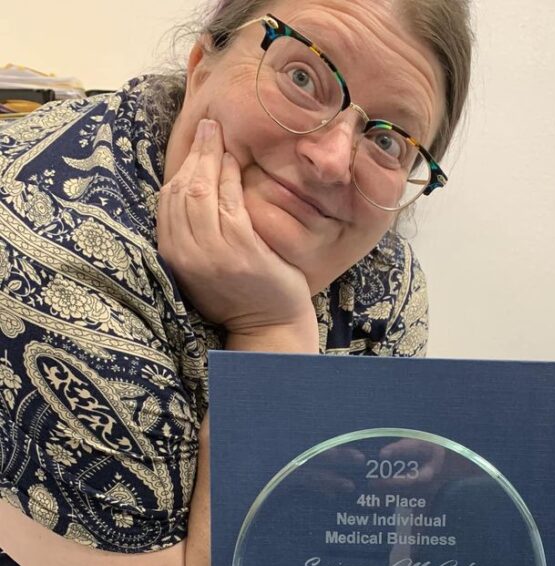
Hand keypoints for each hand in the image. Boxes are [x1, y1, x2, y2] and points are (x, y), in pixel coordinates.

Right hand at [157, 118, 316, 347]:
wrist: (267, 328)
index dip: (178, 167)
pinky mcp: (240, 252)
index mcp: (172, 258)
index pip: (165, 201)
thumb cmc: (239, 295)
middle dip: (193, 154)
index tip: (191, 144)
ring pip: (201, 192)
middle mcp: (187, 255)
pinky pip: (230, 204)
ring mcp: (213, 254)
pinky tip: (233, 161)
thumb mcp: (202, 267)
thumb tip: (189, 186)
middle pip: (181, 190)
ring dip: (210, 157)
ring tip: (219, 135)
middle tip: (207, 127)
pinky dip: (229, 177)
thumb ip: (192, 235)